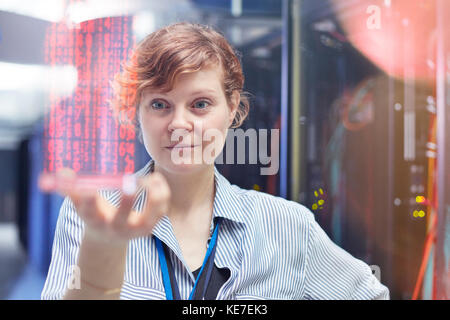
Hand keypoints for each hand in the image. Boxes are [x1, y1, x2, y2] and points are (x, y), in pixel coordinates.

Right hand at [56, 169, 170, 245]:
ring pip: (149, 216)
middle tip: (129, 183)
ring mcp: (135, 229)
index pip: (90, 212)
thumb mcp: (81, 205)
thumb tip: (62, 172)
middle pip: (121, 219)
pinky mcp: (150, 226)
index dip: (88, 200)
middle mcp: (116, 228)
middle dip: (126, 203)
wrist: (110, 238)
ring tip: (151, 178)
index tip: (90, 187)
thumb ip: (72, 189)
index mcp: (96, 221)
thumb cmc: (95, 214)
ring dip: (153, 196)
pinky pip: (161, 210)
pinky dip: (162, 194)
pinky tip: (157, 180)